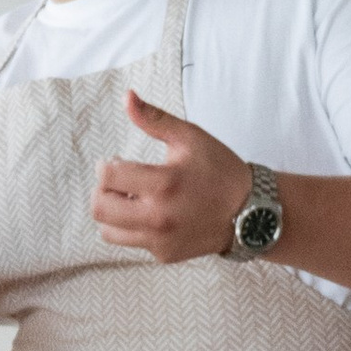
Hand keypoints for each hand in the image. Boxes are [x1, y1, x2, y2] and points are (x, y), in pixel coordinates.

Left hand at [90, 90, 255, 264]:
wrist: (251, 213)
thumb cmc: (220, 170)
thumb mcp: (190, 137)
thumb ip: (154, 118)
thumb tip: (127, 96)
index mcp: (164, 184)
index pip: (107, 177)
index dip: (105, 165)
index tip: (115, 161)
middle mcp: (159, 217)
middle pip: (99, 208)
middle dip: (101, 190)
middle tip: (116, 181)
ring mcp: (160, 240)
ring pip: (108, 231)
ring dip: (111, 212)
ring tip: (130, 198)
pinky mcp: (164, 254)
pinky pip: (130, 242)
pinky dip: (131, 227)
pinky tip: (149, 212)